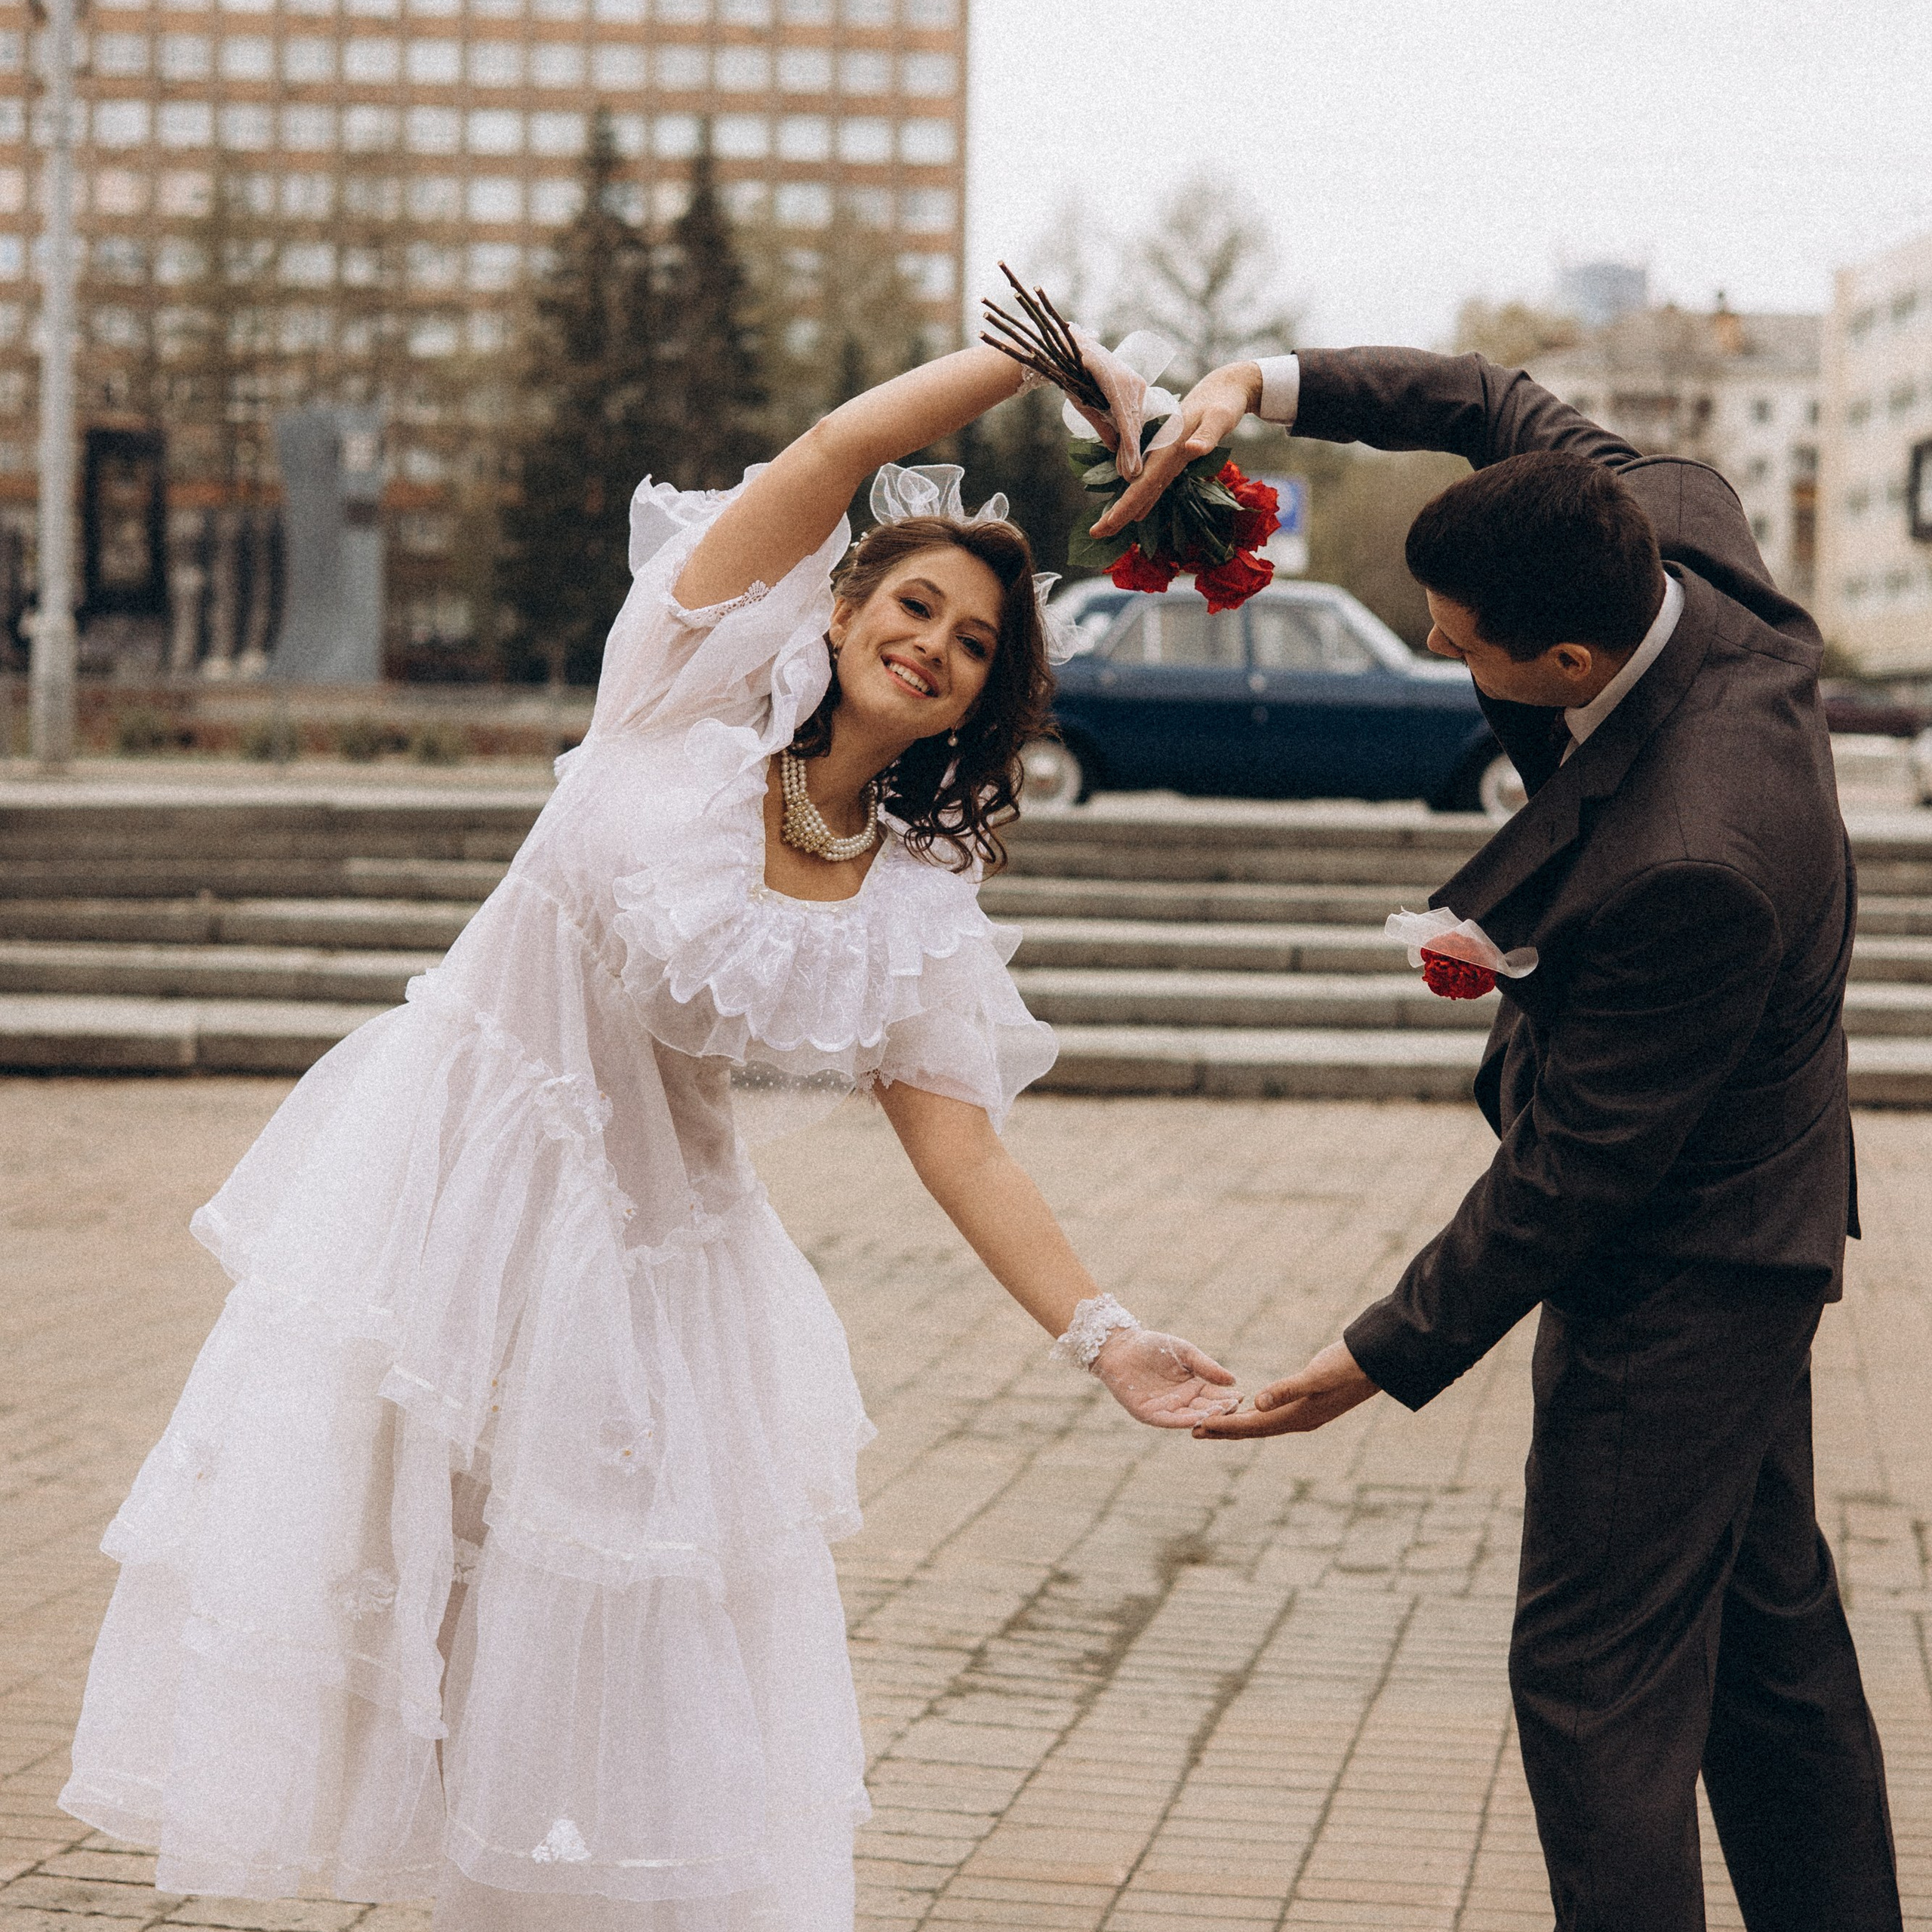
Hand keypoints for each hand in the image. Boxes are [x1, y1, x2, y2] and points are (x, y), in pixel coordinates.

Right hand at [1088, 360, 1261, 539]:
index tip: (1106, 524)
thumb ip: (1206, 435)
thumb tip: (1191, 450)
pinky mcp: (1173, 458)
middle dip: (1116, 513)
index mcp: (1168, 447)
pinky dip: (1144, 500)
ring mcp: (1166, 457)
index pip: (1142, 483)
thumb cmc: (1224, 402)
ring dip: (1125, 508)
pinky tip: (1138, 513)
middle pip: (1136, 489)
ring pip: (1142, 488)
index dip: (1124, 506)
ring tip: (1108, 528)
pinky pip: (1154, 484)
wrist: (1223, 387)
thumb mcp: (1220, 417)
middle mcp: (1162, 454)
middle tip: (1095, 533)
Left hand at [1092, 1328, 1239, 1428]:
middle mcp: (1181, 1401)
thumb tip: (1233, 1381)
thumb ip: (1206, 1366)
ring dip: (1204, 1418)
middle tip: (1234, 1410)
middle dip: (1219, 1411)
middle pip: (1205, 1409)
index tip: (1242, 1398)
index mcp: (1192, 1387)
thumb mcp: (1185, 1352)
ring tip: (1219, 1415)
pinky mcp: (1148, 1414)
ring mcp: (1165, 1409)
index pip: (1214, 1395)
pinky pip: (1168, 1420)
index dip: (1227, 1398)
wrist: (1121, 1346)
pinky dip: (1182, 1421)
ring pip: (1189, 1418)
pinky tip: (1195, 1420)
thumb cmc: (1153, 1346)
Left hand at [1190, 1339, 1378, 1439]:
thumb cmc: (1347, 1366)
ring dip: (1236, 1424)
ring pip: (1262, 1424)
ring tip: (1211, 1423)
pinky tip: (1246, 1409)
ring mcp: (1305, 1414)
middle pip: (1253, 1430)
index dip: (1224, 1426)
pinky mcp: (1308, 1403)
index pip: (1252, 1425)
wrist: (1375, 1362)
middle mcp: (1299, 1421)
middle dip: (1224, 1431)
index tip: (1198, 1427)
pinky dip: (1254, 1414)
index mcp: (1298, 1417)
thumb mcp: (1316, 1375)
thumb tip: (1257, 1403)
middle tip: (1193, 1432)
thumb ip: (1287, 1389)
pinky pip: (1272, 1415)